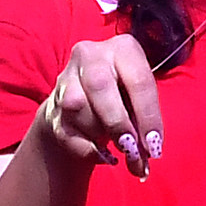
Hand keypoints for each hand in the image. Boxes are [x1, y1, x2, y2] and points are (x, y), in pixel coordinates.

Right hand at [30, 32, 163, 179]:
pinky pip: (64, 129)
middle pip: (100, 86)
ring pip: (77, 106)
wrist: (87, 97)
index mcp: (123, 47)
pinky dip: (85, 148)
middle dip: (117, 122)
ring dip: (99, 132)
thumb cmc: (125, 95)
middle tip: (131, 148)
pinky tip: (102, 154)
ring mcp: (66, 78)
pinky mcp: (51, 104)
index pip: (138, 80)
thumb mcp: (140, 98)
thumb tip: (145, 157)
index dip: (148, 116)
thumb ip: (144, 121)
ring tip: (117, 145)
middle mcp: (91, 55)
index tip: (154, 144)